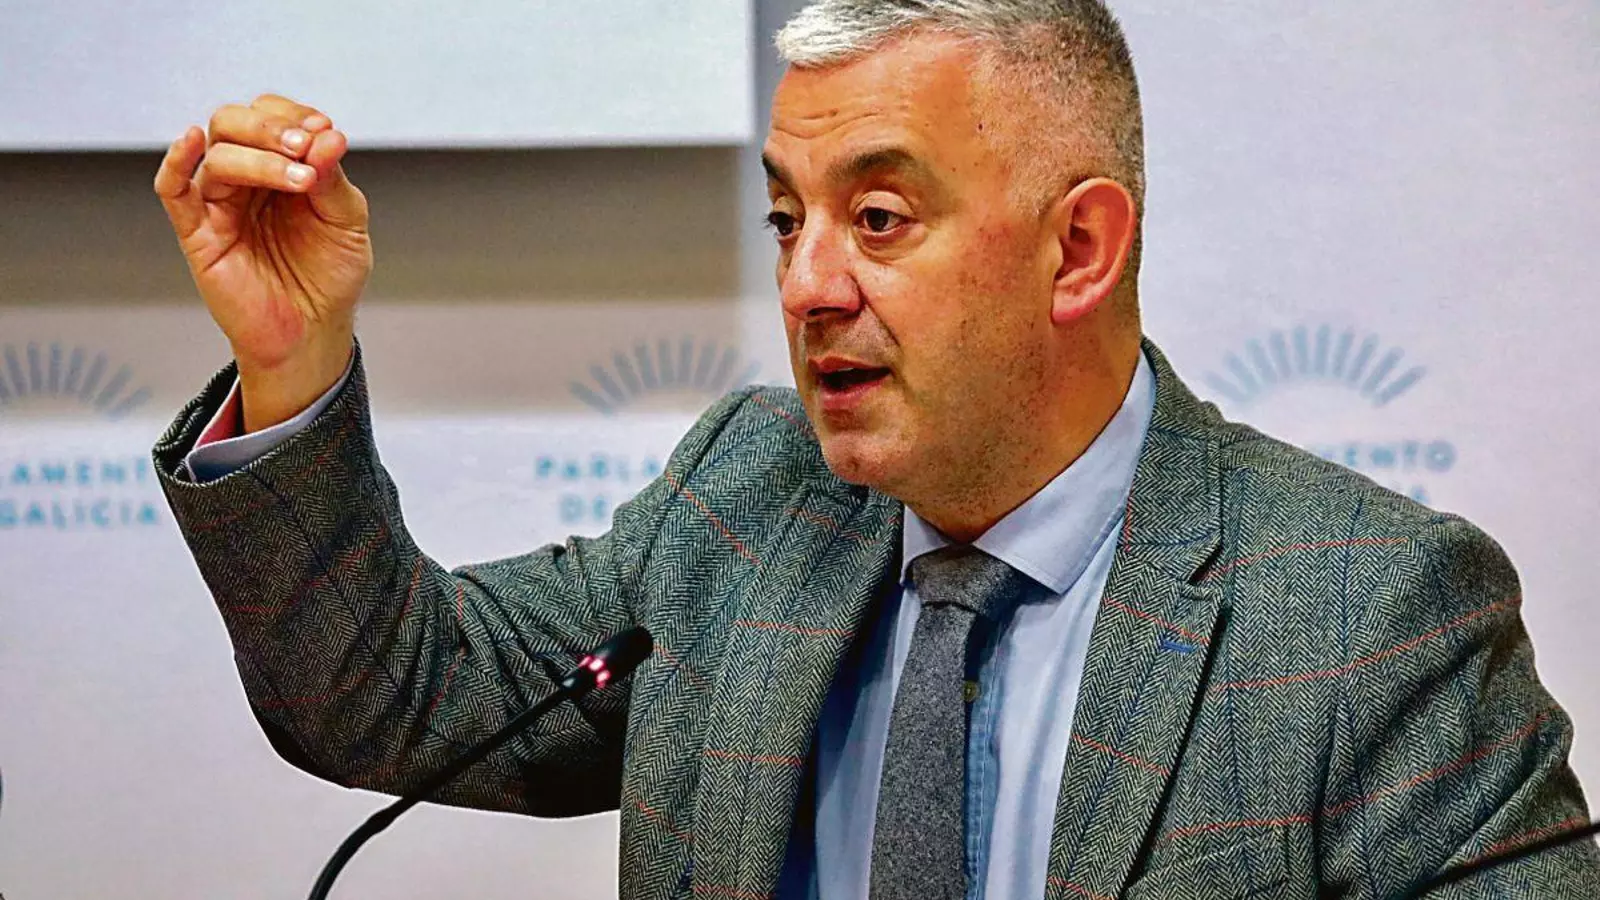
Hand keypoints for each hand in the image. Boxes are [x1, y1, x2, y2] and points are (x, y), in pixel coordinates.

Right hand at [154, 94, 371, 430]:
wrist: (313, 332)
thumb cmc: (328, 277)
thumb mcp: (347, 223)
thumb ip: (334, 179)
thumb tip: (327, 136)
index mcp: (282, 166)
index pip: (272, 115)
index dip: (294, 116)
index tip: (323, 131)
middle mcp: (247, 179)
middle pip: (234, 122)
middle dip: (271, 128)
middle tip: (305, 148)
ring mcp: (219, 203)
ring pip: (217, 155)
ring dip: (259, 157)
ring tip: (301, 179)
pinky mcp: (198, 233)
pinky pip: (173, 190)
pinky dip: (176, 162)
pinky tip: (193, 142)